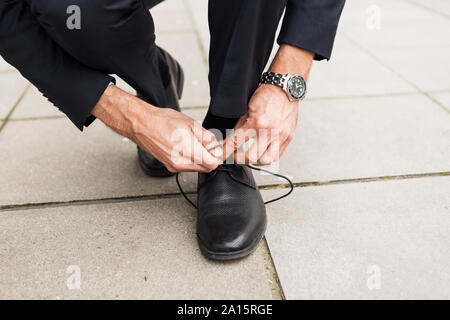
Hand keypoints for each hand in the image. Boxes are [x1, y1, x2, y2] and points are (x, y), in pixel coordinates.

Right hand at [92, 85, 221, 171]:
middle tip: (209, 144)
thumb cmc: (162, 121)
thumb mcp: (191, 124)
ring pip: (197, 168)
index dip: (218, 155)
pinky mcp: (170, 166)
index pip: (213, 163)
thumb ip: (206, 137)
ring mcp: (174, 166)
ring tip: (196, 143)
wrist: (142, 124)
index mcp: (187, 151)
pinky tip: (188, 147)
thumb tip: (215, 146)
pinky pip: (187, 166)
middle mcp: (181, 163)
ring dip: (201, 158)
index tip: (217, 148)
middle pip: (206, 168)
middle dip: (210, 157)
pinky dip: (192, 159)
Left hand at [222, 44, 312, 164]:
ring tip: (248, 157)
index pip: (236, 142)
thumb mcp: (247, 108)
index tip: (221, 154)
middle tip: (233, 156)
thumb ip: (239, 126)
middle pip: (251, 157)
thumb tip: (229, 140)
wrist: (285, 88)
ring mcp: (281, 136)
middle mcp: (270, 131)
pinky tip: (261, 154)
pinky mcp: (288, 137)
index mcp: (257, 122)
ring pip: (265, 160)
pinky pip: (277, 156)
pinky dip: (267, 157)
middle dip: (239, 159)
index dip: (225, 151)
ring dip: (255, 161)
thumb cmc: (267, 95)